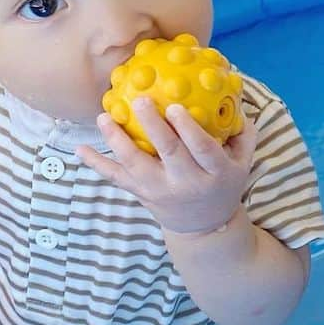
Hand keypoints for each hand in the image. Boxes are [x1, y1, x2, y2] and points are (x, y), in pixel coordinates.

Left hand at [77, 97, 256, 235]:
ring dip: (118, 140)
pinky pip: (116, 179)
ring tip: (104, 117)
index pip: (202, 148)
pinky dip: (97, 164)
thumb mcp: (242, 164)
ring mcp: (161, 190)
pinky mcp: (142, 194)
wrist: (205, 226)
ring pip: (136, 164)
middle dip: (152, 125)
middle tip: (139, 101)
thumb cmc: (223, 185)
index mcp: (214, 172)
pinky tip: (80, 149)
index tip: (175, 106)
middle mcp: (187, 182)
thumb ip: (243, 134)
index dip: (188, 128)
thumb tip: (237, 98)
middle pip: (168, 152)